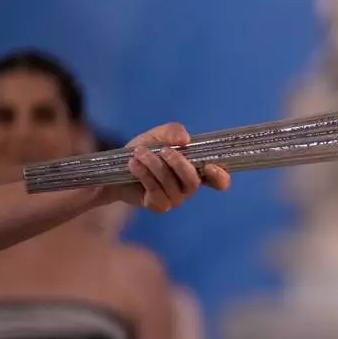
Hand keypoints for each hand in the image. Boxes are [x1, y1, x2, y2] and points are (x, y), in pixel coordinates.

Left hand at [111, 123, 231, 212]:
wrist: (116, 167)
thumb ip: (173, 132)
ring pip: (171, 185)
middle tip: (163, 150)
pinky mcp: (158, 206)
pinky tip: (134, 165)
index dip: (220, 176)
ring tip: (139, 152)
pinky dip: (144, 175)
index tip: (210, 167)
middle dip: (178, 164)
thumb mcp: (158, 135)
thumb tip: (185, 139)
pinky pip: (156, 193)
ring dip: (154, 165)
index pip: (219, 180)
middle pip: (193, 181)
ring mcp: (175, 199)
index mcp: (196, 170)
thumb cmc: (144, 150)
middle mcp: (189, 187)